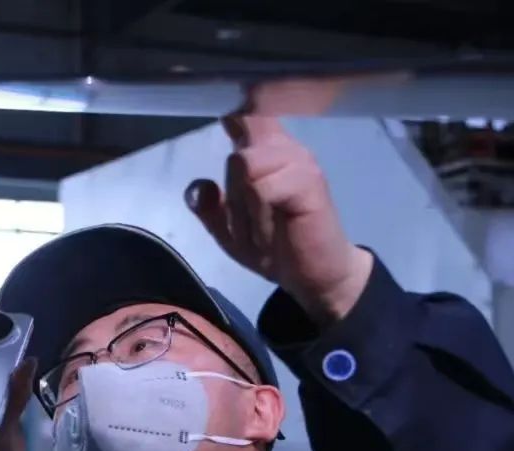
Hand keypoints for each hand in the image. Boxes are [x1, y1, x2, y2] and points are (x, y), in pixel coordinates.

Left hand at [185, 114, 372, 322]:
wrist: (312, 275)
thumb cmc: (274, 246)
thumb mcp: (229, 231)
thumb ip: (209, 207)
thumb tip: (201, 185)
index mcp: (264, 153)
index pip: (245, 115)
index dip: (233, 112)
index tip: (227, 114)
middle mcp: (282, 148)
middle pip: (236, 155)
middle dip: (234, 200)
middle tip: (252, 226)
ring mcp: (298, 160)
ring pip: (245, 166)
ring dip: (245, 211)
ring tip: (263, 230)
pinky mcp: (308, 181)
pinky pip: (261, 188)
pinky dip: (258, 219)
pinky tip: (272, 234)